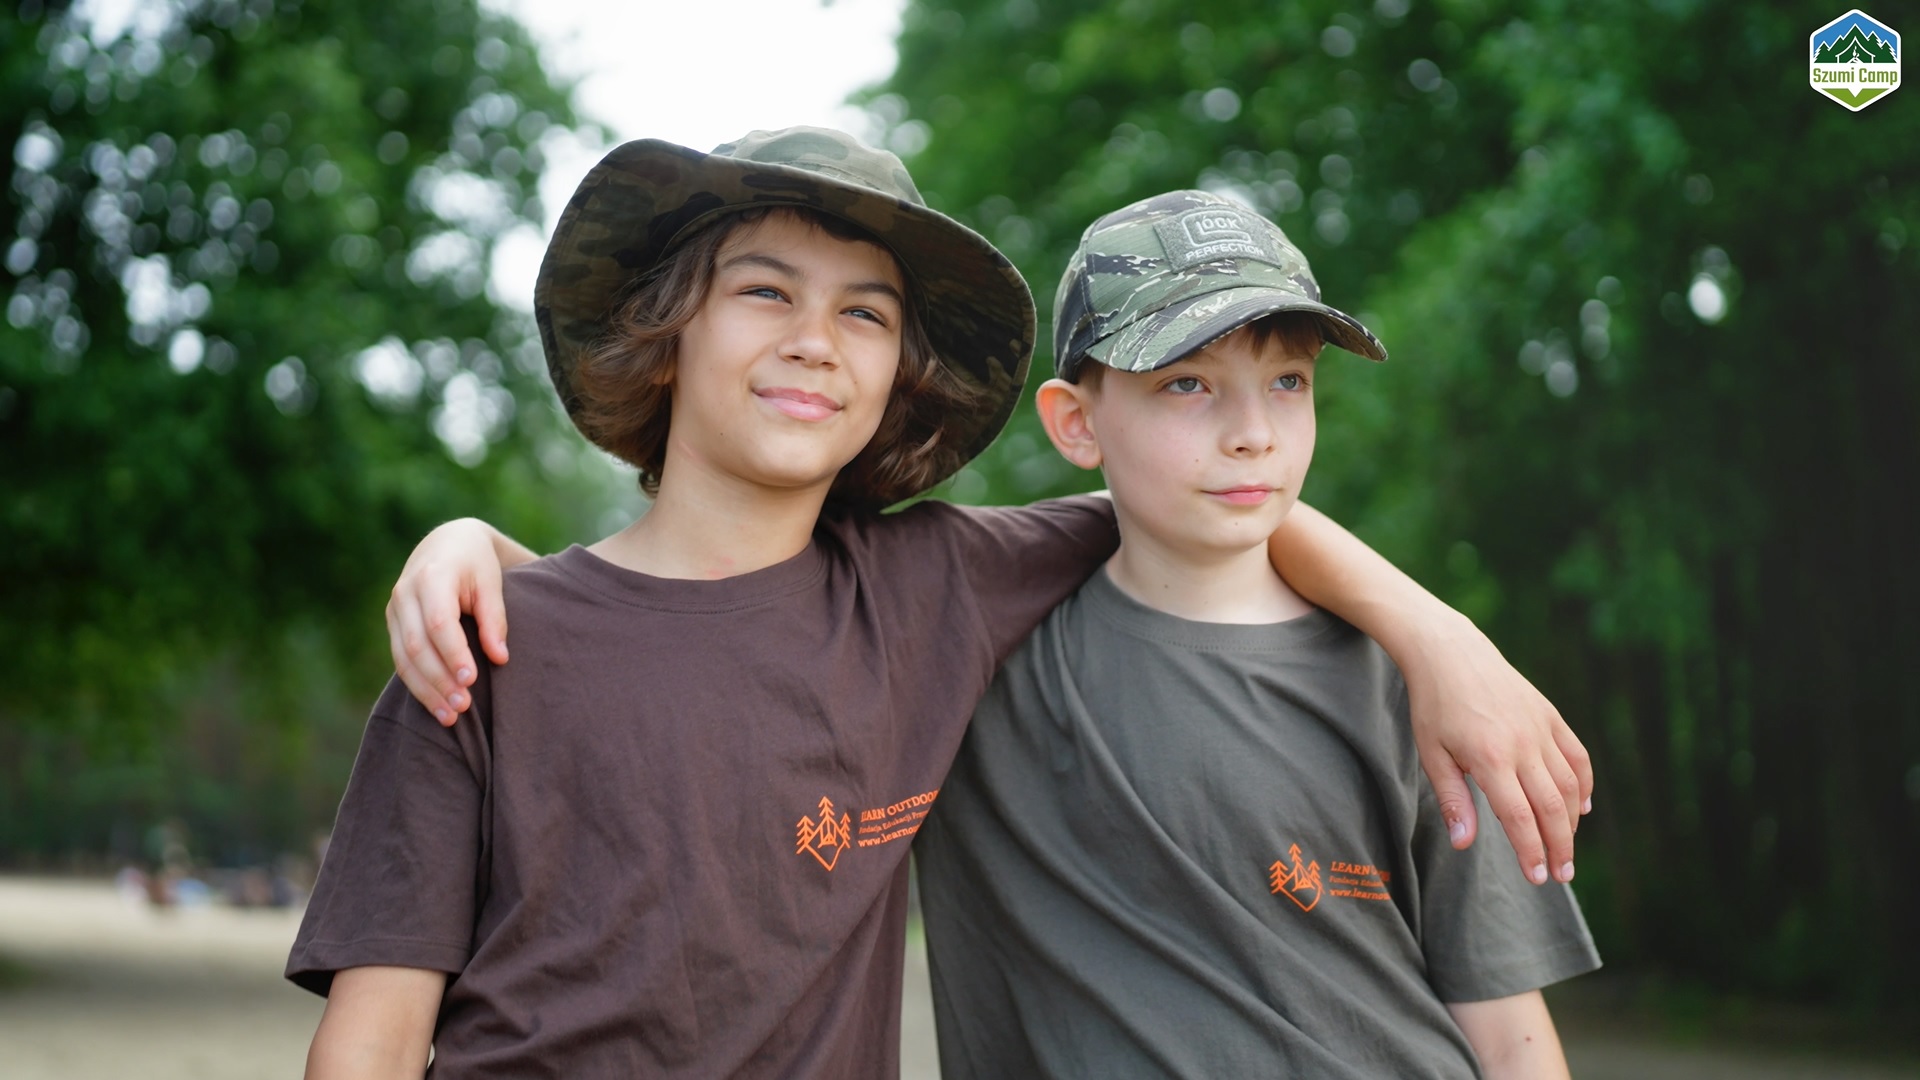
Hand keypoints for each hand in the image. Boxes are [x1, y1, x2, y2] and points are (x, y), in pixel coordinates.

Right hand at [385, 518, 512, 725]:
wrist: (447, 544)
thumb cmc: (476, 564)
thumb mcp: (491, 583)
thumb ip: (495, 619)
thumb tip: (500, 658)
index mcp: (432, 577)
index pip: (439, 623)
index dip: (453, 654)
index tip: (472, 680)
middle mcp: (405, 594)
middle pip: (417, 646)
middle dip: (439, 680)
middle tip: (463, 707)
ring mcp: (394, 610)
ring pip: (403, 658)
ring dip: (426, 690)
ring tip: (451, 717)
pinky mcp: (393, 624)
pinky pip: (400, 660)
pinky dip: (418, 686)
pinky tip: (436, 706)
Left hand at [1406, 613, 1592, 884]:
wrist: (1449, 651)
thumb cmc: (1434, 706)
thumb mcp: (1432, 754)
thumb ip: (1453, 801)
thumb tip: (1464, 845)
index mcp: (1490, 758)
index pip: (1519, 817)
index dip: (1531, 851)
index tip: (1537, 877)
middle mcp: (1522, 745)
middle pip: (1551, 807)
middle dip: (1560, 846)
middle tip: (1561, 875)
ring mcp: (1540, 728)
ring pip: (1568, 784)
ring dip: (1572, 821)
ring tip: (1567, 849)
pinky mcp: (1549, 714)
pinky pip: (1576, 755)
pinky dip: (1583, 783)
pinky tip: (1581, 806)